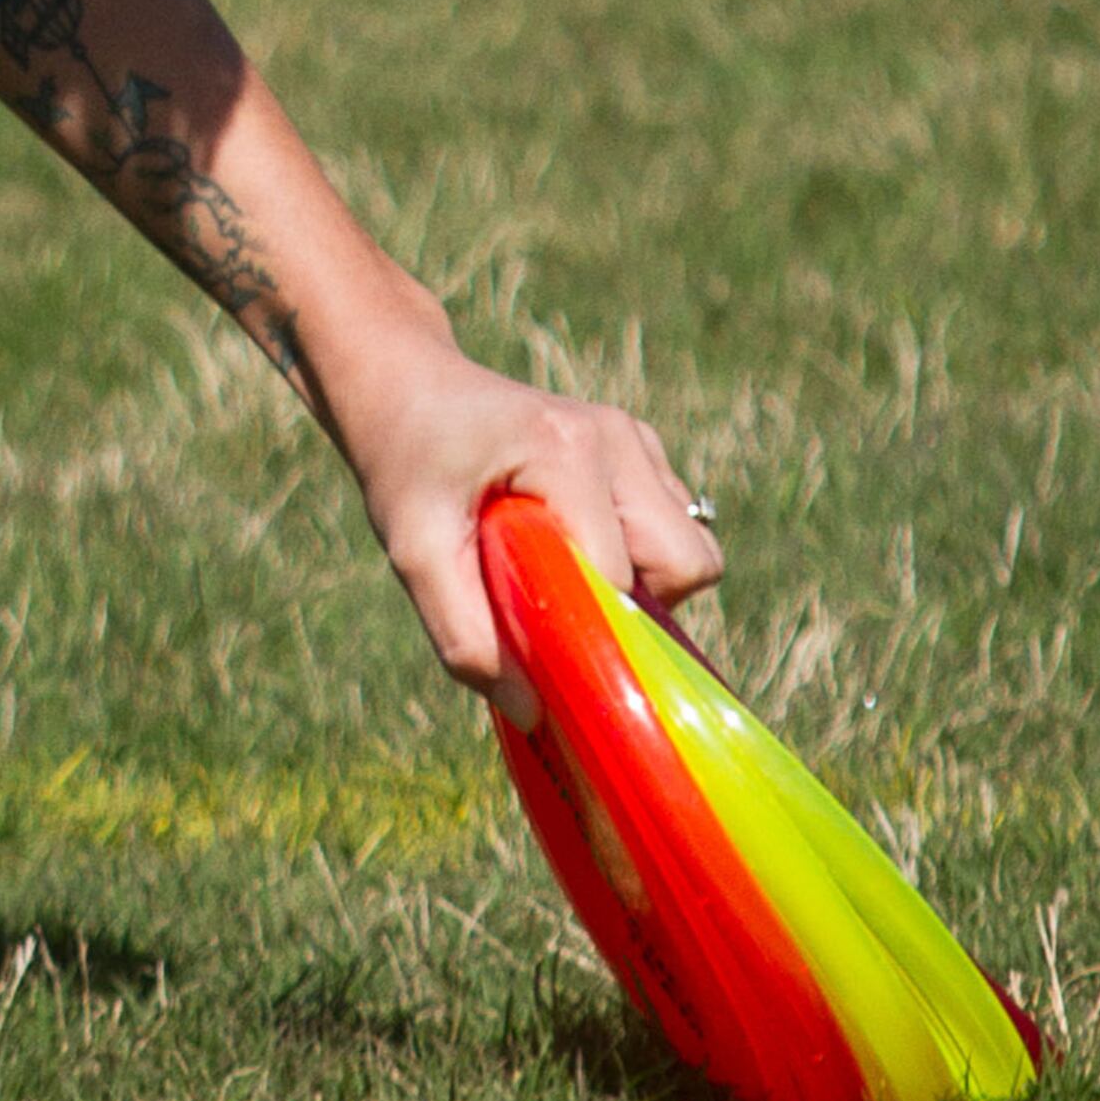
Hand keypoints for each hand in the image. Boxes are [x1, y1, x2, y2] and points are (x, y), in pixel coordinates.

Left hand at [317, 318, 721, 697]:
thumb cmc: (407, 464)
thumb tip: (535, 711)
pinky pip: (676, 529)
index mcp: (566, 449)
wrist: (408, 389)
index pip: (620, 576)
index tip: (543, 639)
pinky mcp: (640, 451)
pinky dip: (639, 555)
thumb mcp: (413, 551)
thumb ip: (464, 635)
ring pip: (692, 549)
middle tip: (560, 599)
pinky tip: (571, 537)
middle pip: (686, 562)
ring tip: (561, 565)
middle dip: (635, 605)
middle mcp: (616, 438)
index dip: (590, 627)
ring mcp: (635, 439)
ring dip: (641, 583)